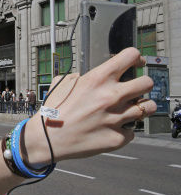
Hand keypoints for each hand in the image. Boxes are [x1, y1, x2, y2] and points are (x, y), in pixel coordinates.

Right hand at [23, 48, 156, 165]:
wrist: (46, 139)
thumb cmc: (52, 110)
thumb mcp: (61, 84)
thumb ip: (79, 77)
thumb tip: (85, 76)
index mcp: (98, 79)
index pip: (130, 56)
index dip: (135, 58)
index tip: (135, 65)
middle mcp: (111, 96)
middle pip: (148, 83)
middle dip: (143, 85)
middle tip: (134, 91)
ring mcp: (116, 118)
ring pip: (148, 107)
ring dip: (140, 108)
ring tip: (129, 111)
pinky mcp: (117, 138)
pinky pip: (132, 131)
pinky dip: (124, 131)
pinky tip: (111, 130)